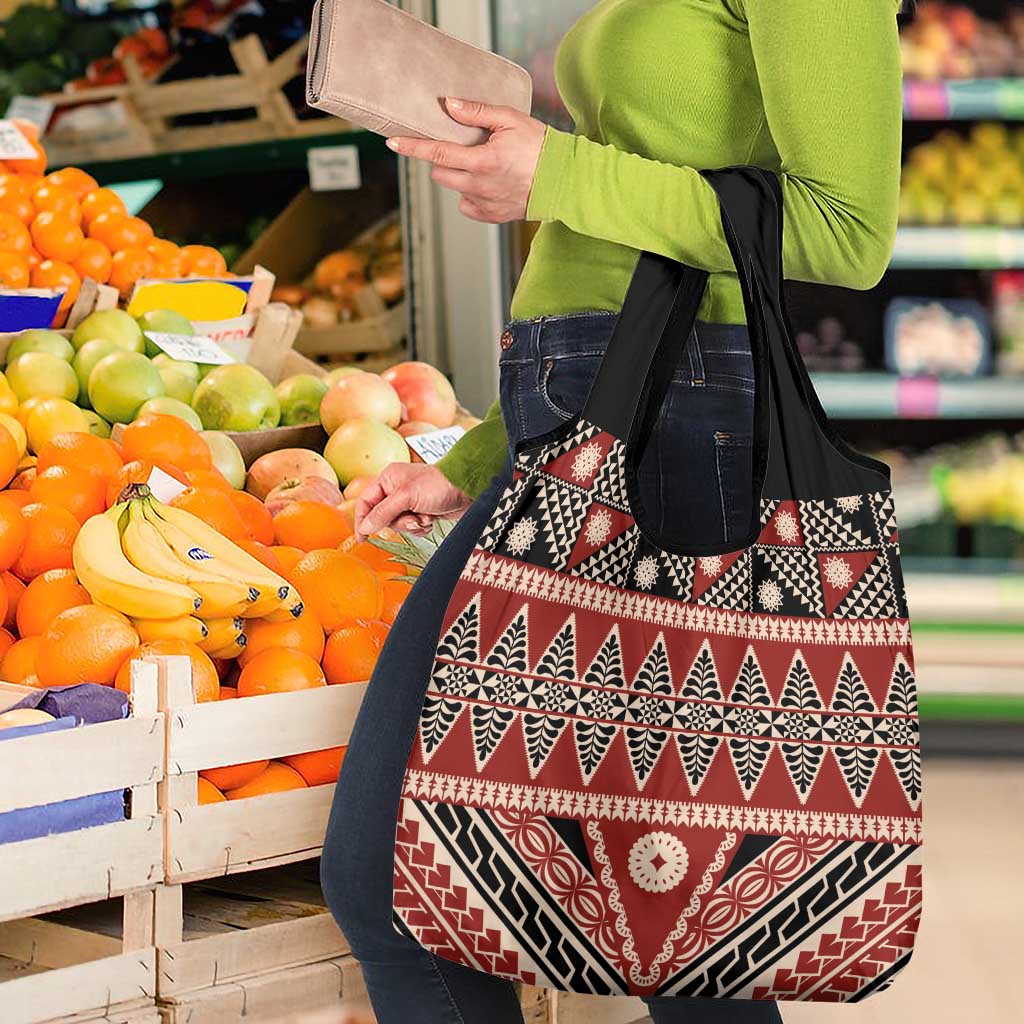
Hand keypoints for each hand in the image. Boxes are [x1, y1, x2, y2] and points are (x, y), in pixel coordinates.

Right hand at [354, 463, 471, 540]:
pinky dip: (421, 527)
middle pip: (382, 517)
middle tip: (412, 519)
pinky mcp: (421, 511)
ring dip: (412, 525)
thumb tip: (365, 527)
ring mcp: (409, 501)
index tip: (362, 538)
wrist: (467, 489)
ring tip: (425, 517)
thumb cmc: (438, 485)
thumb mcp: (406, 497)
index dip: (362, 520)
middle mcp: (396, 489)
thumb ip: (383, 512)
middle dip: (398, 522)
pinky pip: (412, 527)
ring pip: (398, 524)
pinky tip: (431, 519)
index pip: (365, 502)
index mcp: (388, 479)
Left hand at [386, 97, 545, 222]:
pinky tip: (488, 183)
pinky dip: (471, 193)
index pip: (437, 153)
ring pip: (454, 188)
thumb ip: (476, 112)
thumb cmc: (540, 146)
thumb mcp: (510, 119)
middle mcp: (479, 186)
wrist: (564, 181)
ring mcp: (484, 204)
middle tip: (460, 147)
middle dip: (442, 159)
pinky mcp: (491, 216)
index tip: (393, 143)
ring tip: (481, 164)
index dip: (412, 147)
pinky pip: (467, 205)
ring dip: (458, 175)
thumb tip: (448, 105)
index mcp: (482, 161)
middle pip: (440, 173)